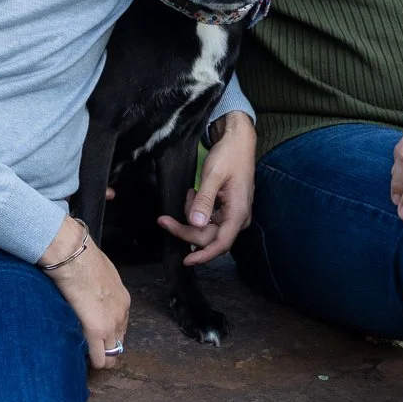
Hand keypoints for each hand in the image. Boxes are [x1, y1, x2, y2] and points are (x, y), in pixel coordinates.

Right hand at [39, 216, 129, 369]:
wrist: (75, 256)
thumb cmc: (82, 258)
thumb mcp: (100, 272)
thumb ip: (100, 286)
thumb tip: (90, 288)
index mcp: (122, 300)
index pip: (120, 326)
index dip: (108, 333)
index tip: (96, 335)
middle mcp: (121, 314)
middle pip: (119, 343)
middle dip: (106, 348)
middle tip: (90, 348)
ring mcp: (111, 325)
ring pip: (112, 355)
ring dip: (100, 356)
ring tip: (85, 354)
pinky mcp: (96, 332)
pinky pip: (99, 359)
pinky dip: (92, 361)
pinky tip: (81, 357)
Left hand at [158, 112, 255, 264]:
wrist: (238, 140)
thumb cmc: (229, 155)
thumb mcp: (213, 175)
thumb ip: (204, 201)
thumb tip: (196, 223)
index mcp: (238, 213)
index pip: (220, 244)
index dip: (203, 256)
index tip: (185, 260)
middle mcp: (237, 218)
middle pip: (209, 237)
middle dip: (186, 229)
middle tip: (164, 219)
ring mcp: (232, 214)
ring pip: (206, 228)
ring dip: (192, 216)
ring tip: (190, 193)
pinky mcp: (226, 208)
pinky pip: (208, 218)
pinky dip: (197, 209)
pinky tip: (194, 193)